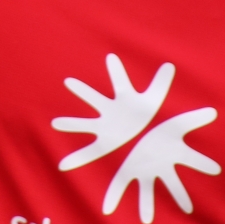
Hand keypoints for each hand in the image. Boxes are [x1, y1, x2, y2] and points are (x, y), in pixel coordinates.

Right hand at [52, 54, 173, 170]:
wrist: (142, 133)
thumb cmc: (146, 113)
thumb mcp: (154, 99)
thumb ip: (160, 83)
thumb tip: (169, 65)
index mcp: (123, 98)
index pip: (120, 82)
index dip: (117, 71)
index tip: (112, 57)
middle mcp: (109, 110)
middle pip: (94, 98)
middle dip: (83, 91)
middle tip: (69, 81)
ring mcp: (104, 127)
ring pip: (85, 124)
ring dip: (71, 124)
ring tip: (55, 123)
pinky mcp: (104, 144)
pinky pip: (89, 152)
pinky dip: (77, 159)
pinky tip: (63, 166)